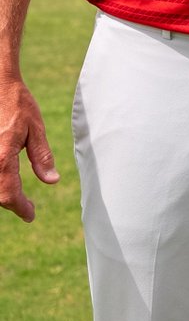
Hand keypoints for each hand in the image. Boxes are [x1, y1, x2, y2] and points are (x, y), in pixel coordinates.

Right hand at [0, 78, 58, 222]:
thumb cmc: (17, 104)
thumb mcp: (35, 128)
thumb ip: (42, 156)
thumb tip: (52, 181)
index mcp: (2, 157)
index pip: (9, 194)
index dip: (20, 208)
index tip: (31, 215)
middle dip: (11, 203)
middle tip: (27, 208)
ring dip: (2, 193)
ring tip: (17, 198)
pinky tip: (6, 181)